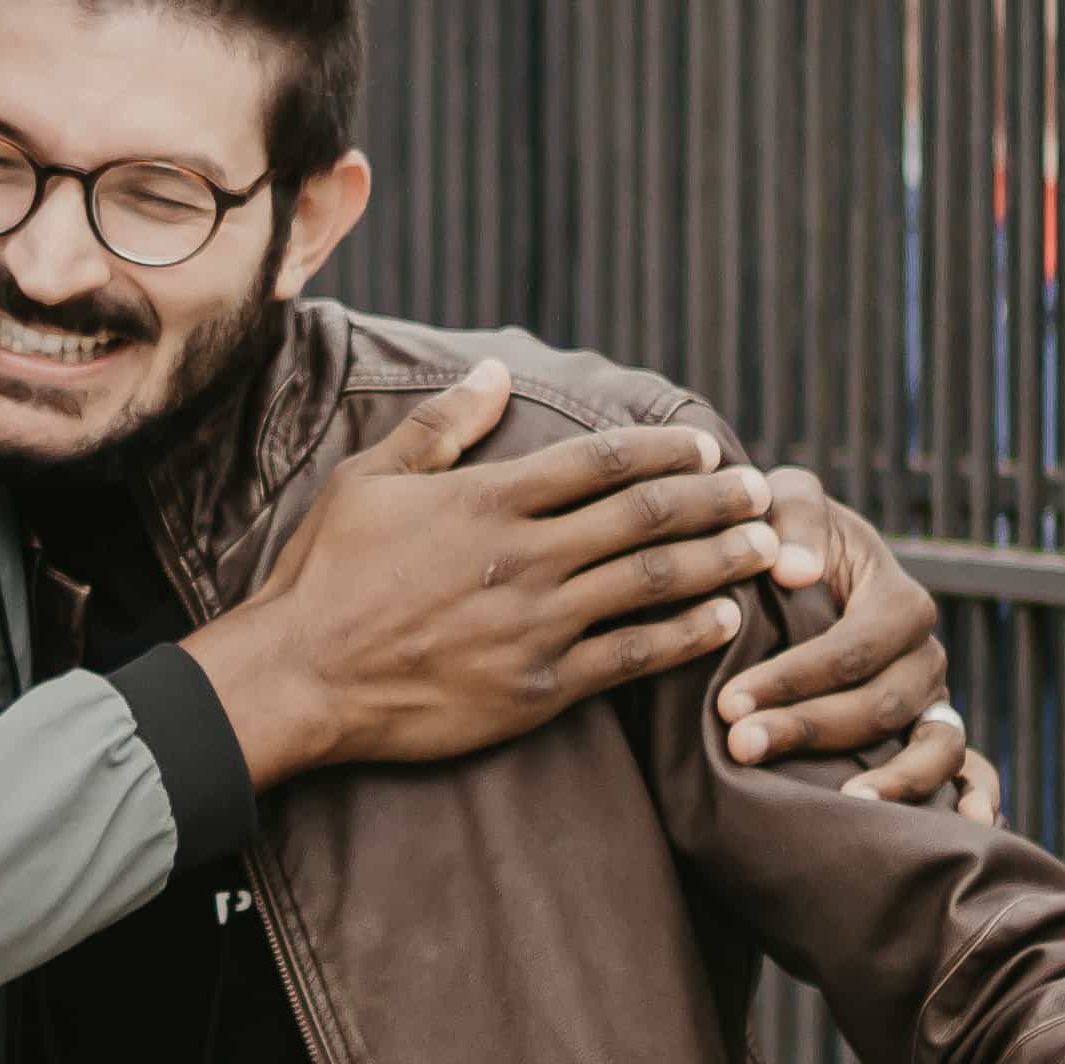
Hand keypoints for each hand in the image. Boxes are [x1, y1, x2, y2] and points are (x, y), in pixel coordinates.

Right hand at [188, 361, 788, 784]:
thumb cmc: (324, 575)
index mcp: (488, 500)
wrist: (299, 677)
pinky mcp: (538, 689)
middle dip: (714, 501)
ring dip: (719, 560)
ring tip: (765, 546)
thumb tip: (494, 374)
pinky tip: (725, 621)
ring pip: (653, 582)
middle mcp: (524, 557)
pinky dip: (687, 636)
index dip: (663, 451)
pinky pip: (633, 658)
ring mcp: (537, 626)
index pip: (600, 462)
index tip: (704, 448)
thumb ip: (439, 429)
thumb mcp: (367, 482)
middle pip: (645, 516)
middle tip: (761, 490)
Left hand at [713, 480, 1000, 820]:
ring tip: (849, 805)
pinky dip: (974, 799)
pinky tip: (961, 828)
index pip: (857, 646)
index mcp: (897, 600)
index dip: (797, 676)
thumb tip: (796, 571)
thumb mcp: (783, 500)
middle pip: (884, 703)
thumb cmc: (786, 536)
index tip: (730, 703)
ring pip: (936, 747)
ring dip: (896, 781)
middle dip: (812, 729)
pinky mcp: (928, 737)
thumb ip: (794, 516)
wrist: (796, 570)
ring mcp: (932, 702)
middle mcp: (923, 656)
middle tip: (742, 747)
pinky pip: (967, 772)